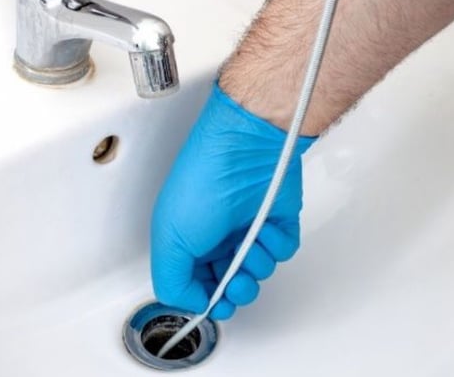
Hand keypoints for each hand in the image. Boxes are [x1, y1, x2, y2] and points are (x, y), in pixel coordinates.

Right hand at [151, 81, 314, 319]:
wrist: (244, 149)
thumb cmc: (203, 181)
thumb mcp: (169, 238)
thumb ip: (172, 282)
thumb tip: (192, 304)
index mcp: (188, 240)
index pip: (197, 285)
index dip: (206, 300)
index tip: (213, 303)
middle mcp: (219, 236)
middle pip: (232, 285)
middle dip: (235, 290)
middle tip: (235, 282)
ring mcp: (250, 228)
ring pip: (259, 271)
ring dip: (256, 265)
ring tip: (250, 245)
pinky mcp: (279, 221)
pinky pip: (284, 251)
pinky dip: (277, 246)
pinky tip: (266, 229)